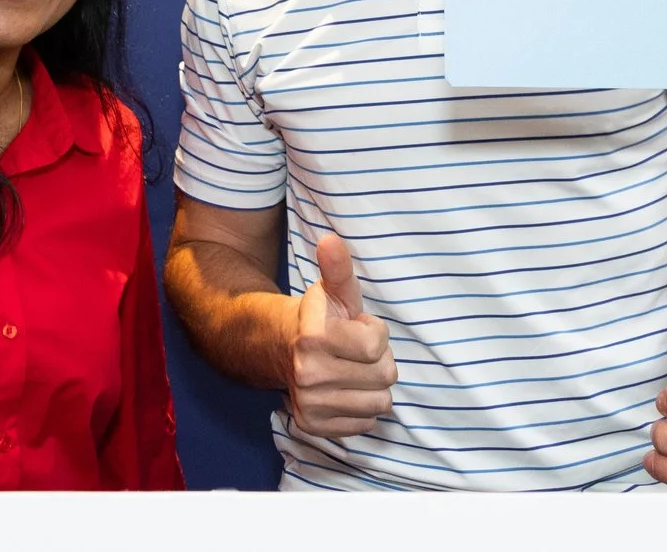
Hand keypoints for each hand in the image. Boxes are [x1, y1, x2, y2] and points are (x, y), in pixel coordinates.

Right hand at [287, 234, 395, 438]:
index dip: (375, 332)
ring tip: (353, 369)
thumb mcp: (333, 290)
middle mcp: (308, 375)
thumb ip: (338, 267)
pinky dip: (362, 407)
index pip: (377, 344)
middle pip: (384, 376)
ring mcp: (310, 404)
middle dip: (379, 360)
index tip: (358, 327)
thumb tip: (330, 240)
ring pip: (380, 403)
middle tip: (357, 351)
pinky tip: (346, 390)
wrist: (282, 347)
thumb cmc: (320, 317)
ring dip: (373, 386)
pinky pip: (366, 424)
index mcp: (314, 338)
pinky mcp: (314, 426)